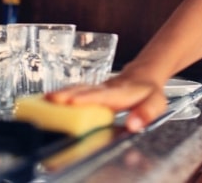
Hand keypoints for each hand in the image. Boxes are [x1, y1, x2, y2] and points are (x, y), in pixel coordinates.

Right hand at [45, 72, 167, 131]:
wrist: (143, 76)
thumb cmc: (148, 92)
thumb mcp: (156, 104)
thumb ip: (145, 113)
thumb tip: (133, 125)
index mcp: (122, 91)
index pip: (104, 95)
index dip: (88, 98)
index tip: (74, 101)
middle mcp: (106, 87)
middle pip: (86, 90)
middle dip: (69, 95)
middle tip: (52, 99)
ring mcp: (96, 88)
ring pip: (77, 88)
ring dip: (62, 93)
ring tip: (45, 99)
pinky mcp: (90, 90)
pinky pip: (74, 90)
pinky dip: (60, 94)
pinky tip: (46, 100)